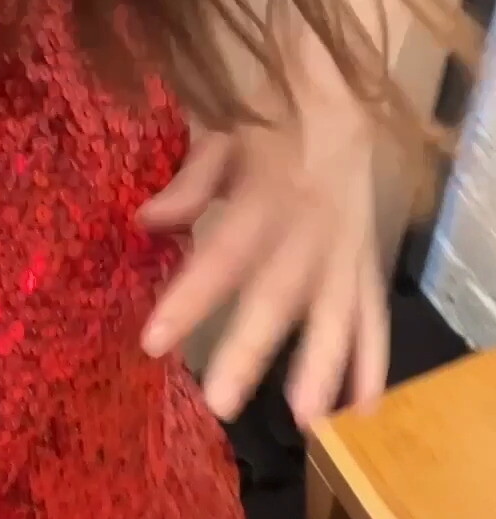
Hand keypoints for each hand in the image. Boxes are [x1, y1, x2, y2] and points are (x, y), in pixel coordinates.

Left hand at [139, 99, 388, 429]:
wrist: (343, 99)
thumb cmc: (266, 123)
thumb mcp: (224, 137)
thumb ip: (188, 184)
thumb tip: (144, 223)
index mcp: (268, 195)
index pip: (224, 254)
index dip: (191, 298)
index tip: (154, 342)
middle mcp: (311, 230)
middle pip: (279, 296)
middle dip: (251, 351)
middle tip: (221, 404)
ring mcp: (346, 252)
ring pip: (336, 314)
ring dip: (323, 368)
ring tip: (303, 419)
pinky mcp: (367, 265)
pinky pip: (374, 317)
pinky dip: (373, 364)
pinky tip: (362, 410)